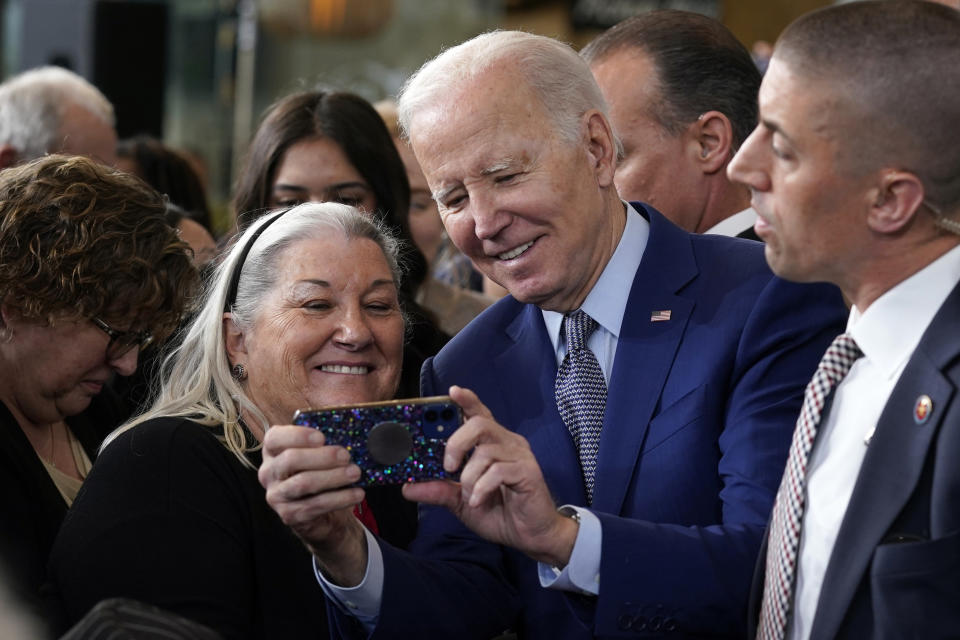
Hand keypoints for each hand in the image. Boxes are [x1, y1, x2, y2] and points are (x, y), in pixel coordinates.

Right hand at [258, 425, 368, 585]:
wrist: (321, 510)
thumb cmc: (320, 471)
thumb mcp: (319, 451)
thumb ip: (325, 435)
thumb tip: (343, 416)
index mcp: (273, 451)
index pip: (274, 438)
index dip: (297, 435)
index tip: (322, 437)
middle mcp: (269, 472)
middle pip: (291, 460)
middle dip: (322, 457)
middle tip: (346, 456)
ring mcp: (276, 496)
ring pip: (303, 483)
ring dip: (333, 477)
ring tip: (355, 473)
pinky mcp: (289, 515)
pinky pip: (314, 506)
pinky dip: (339, 499)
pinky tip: (356, 494)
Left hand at [403, 386, 578, 566]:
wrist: (531, 536)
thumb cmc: (500, 513)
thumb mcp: (461, 501)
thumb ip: (439, 490)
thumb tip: (407, 487)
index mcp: (492, 443)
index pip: (479, 413)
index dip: (467, 400)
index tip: (451, 391)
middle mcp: (508, 443)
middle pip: (480, 424)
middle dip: (457, 443)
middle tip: (448, 467)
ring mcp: (520, 456)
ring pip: (486, 451)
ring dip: (469, 476)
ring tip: (469, 495)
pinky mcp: (528, 472)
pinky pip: (499, 471)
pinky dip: (482, 488)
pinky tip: (479, 500)